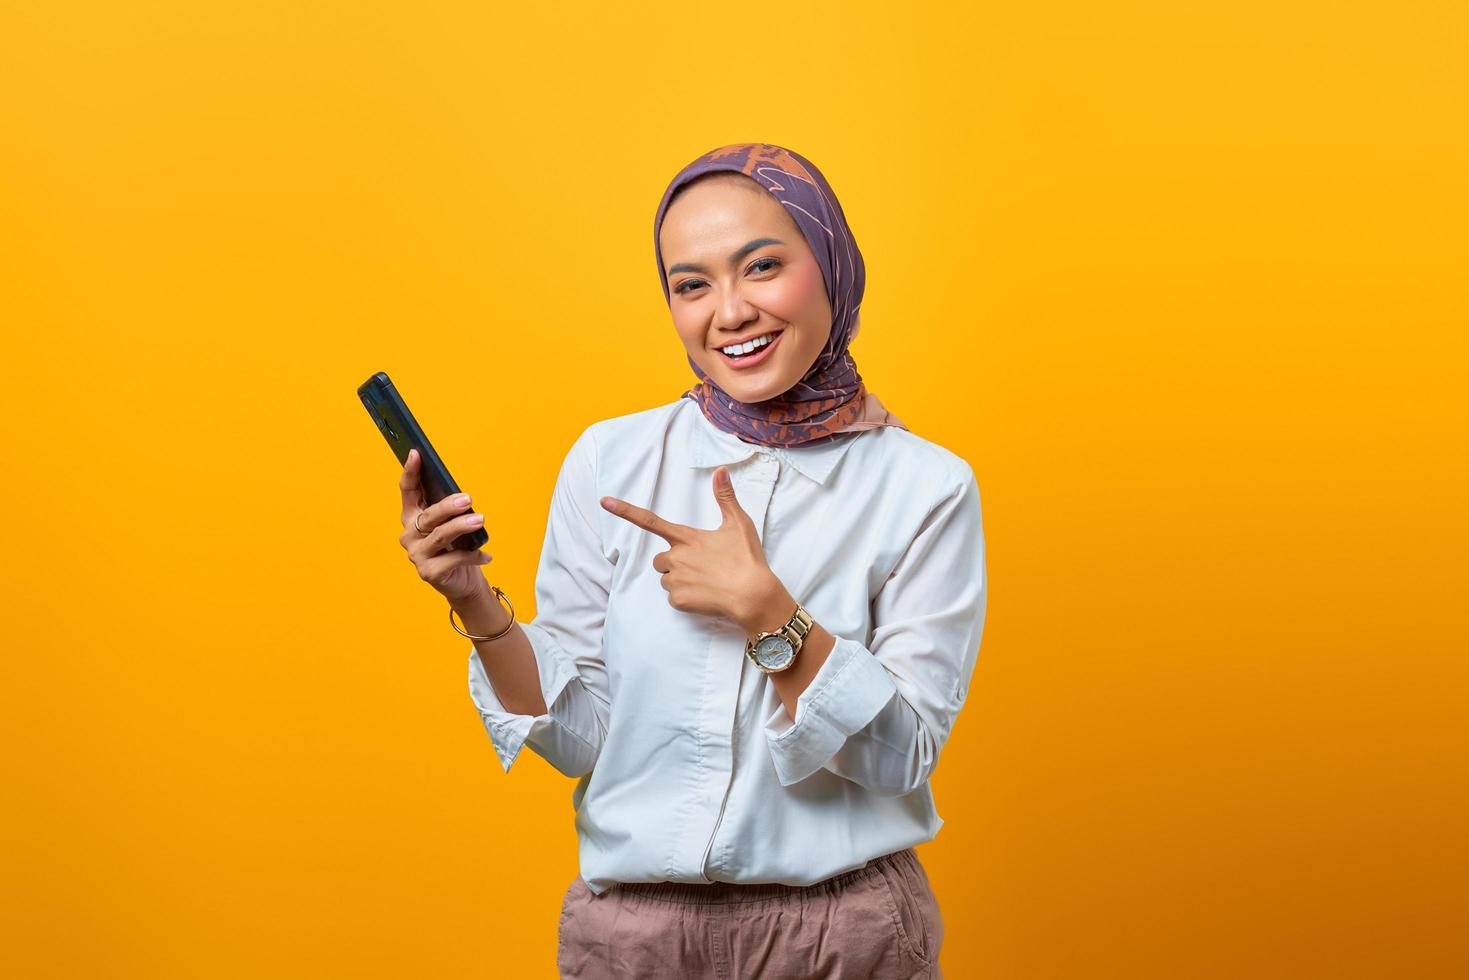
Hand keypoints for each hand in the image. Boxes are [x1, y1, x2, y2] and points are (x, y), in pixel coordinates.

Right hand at [398, 448, 493, 603]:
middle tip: (468, 499)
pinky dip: (473, 555)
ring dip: (462, 527)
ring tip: (480, 521)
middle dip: (448, 506)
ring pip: (440, 536)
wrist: (463, 582)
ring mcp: (416, 554)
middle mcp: (409, 534)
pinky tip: (486, 555)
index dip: (410, 471)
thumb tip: (462, 495)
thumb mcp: (454, 524)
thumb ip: (451, 510)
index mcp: (413, 516)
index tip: (416, 453)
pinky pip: (453, 559)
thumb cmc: (457, 547)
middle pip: (428, 515)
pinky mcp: (428, 572)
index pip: (407, 490)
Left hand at [600, 466, 782, 631]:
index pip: (650, 521)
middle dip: (674, 562)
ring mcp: (676, 580)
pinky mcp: (679, 601)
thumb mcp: (738, 523)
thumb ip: (725, 497)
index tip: (604, 501)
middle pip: (661, 559)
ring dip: (681, 580)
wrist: (753, 596)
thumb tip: (720, 470)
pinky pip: (674, 598)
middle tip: (702, 566)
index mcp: (686, 537)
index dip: (625, 510)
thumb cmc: (747, 559)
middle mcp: (676, 557)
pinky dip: (687, 598)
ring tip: (707, 581)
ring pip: (667, 579)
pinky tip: (706, 595)